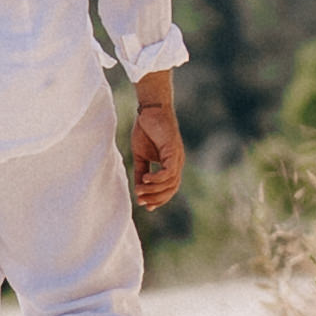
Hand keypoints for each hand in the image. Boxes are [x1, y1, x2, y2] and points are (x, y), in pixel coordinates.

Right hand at [129, 71, 186, 218]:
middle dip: (156, 198)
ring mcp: (177, 157)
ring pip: (170, 183)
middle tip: (140, 200)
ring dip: (153, 190)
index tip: (144, 205)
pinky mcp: (173, 151)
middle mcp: (177, 163)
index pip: (169, 188)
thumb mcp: (141, 155)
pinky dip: (156, 178)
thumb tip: (138, 189)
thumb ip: (141, 171)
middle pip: (172, 189)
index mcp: (171, 164)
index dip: (158, 199)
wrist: (150, 110)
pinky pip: (168, 172)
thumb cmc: (146, 129)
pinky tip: (145, 178)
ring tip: (139, 190)